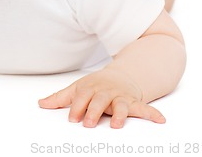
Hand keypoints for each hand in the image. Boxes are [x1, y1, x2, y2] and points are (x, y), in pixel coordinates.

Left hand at [38, 67, 165, 127]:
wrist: (119, 77)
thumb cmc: (95, 87)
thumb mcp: (77, 89)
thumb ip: (60, 98)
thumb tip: (41, 104)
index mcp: (90, 89)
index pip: (81, 97)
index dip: (77, 107)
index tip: (72, 118)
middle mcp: (106, 92)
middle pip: (99, 101)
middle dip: (94, 111)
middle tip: (89, 124)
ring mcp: (120, 97)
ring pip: (121, 105)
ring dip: (120, 114)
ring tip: (117, 125)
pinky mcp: (134, 102)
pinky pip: (145, 108)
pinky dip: (153, 114)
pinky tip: (160, 120)